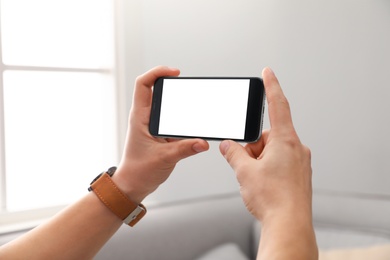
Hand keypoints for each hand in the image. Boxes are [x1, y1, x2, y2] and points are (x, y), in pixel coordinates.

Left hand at [113, 66, 208, 202]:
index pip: (143, 84)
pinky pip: (172, 120)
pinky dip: (183, 119)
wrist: (133, 185)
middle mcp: (145, 118)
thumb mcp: (164, 158)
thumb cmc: (139, 171)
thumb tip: (203, 142)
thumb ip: (185, 149)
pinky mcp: (160, 133)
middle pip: (156, 90)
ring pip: (166, 105)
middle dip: (172, 85)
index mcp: (140, 117)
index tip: (175, 72)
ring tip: (193, 103)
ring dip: (179, 103)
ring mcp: (152, 125)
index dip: (158, 73)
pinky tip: (192, 123)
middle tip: (188, 86)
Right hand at [219, 67, 311, 221]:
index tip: (268, 72)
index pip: (278, 105)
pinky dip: (267, 168)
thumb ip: (234, 153)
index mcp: (285, 141)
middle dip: (252, 147)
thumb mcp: (245, 171)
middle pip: (267, 136)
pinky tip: (262, 183)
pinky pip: (279, 163)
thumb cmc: (273, 199)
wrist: (289, 225)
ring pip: (271, 151)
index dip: (271, 86)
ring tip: (253, 179)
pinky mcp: (298, 175)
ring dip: (258, 160)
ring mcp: (299, 162)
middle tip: (243, 164)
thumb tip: (228, 146)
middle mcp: (296, 148)